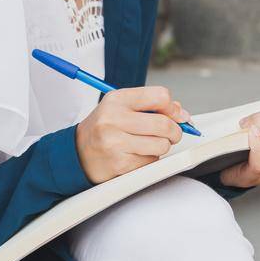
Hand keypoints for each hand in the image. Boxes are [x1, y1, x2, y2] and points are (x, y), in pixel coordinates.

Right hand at [75, 85, 193, 184]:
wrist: (77, 153)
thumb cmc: (104, 128)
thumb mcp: (121, 107)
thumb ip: (151, 106)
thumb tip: (182, 114)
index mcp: (117, 99)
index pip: (159, 96)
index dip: (173, 108)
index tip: (176, 115)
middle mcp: (114, 118)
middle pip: (164, 124)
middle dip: (175, 131)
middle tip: (172, 134)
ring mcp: (116, 142)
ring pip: (161, 145)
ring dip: (162, 146)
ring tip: (149, 144)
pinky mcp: (120, 163)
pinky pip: (151, 161)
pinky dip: (150, 159)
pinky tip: (136, 154)